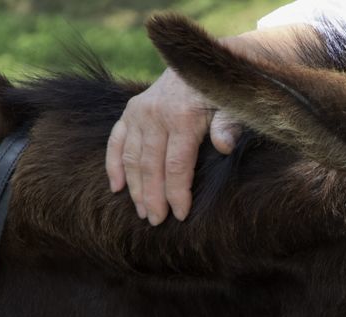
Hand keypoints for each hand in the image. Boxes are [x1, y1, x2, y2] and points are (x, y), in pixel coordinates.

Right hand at [105, 67, 242, 224]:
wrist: (200, 65)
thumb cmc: (220, 94)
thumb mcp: (232, 106)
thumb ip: (229, 125)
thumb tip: (224, 145)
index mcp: (181, 117)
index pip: (176, 165)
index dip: (177, 193)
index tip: (180, 215)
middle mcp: (154, 114)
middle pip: (151, 166)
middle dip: (153, 197)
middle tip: (156, 222)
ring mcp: (138, 112)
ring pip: (132, 158)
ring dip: (134, 187)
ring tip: (142, 212)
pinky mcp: (129, 112)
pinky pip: (116, 141)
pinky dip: (113, 165)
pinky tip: (115, 188)